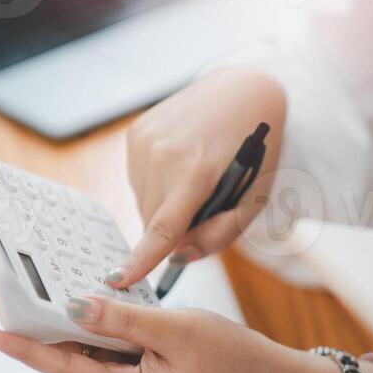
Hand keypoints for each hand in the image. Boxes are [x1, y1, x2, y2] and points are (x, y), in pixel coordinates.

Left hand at [0, 288, 289, 372]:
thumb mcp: (175, 331)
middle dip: (28, 324)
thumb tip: (75, 305)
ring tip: (23, 290)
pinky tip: (74, 300)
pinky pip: (104, 344)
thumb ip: (123, 318)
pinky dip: (89, 322)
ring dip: (56, 320)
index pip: (59, 364)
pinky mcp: (138, 370)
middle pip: (62, 355)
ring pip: (81, 348)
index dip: (20, 345)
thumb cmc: (229, 358)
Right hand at [108, 66, 286, 288]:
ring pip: (142, 202)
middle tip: (203, 206)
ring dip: (163, 206)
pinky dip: (157, 184)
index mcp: (197, 171)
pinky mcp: (135, 133)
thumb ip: (220, 234)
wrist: (243, 90)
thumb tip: (179, 256)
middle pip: (152, 221)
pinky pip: (138, 180)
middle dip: (172, 230)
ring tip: (194, 179)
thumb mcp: (255, 199)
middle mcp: (162, 154)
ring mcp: (144, 140)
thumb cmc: (255, 150)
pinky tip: (179, 164)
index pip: (162, 228)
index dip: (139, 260)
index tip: (117, 282)